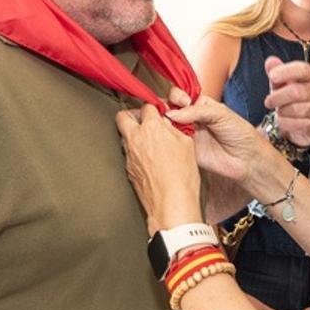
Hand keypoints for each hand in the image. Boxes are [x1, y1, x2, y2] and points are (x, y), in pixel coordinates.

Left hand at [115, 103, 202, 232]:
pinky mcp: (128, 169)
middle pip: (123, 117)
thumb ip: (173, 128)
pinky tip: (150, 159)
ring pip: (124, 136)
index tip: (158, 113)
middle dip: (132, 115)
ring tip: (149, 142)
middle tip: (144, 121)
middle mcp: (135, 139)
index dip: (154, 109)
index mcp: (151, 128)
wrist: (171, 203)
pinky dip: (136, 152)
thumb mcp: (186, 144)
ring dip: (134, 135)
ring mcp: (129, 155)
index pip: (147, 107)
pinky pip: (129, 153)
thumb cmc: (182, 175)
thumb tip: (166, 123)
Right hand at [165, 88, 280, 184]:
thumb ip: (197, 111)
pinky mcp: (184, 148)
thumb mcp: (220, 114)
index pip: (180, 95)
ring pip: (166, 124)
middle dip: (166, 107)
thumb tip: (173, 113)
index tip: (182, 101)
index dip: (177, 96)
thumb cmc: (240, 133)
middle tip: (169, 113)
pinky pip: (170, 142)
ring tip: (168, 124)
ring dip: (163, 122)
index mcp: (200, 105)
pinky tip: (169, 136)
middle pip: (169, 108)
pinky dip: (166, 138)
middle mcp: (191, 118)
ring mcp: (186, 133)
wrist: (246, 158)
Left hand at [263, 57, 309, 146]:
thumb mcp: (280, 83)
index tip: (272, 76)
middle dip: (278, 97)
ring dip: (282, 111)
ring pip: (298, 109)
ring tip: (278, 113)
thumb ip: (276, 71)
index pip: (303, 69)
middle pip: (297, 91)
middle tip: (268, 102)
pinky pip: (301, 124)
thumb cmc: (289, 99)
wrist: (298, 123)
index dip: (287, 71)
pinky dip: (287, 123)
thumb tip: (270, 61)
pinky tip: (282, 122)